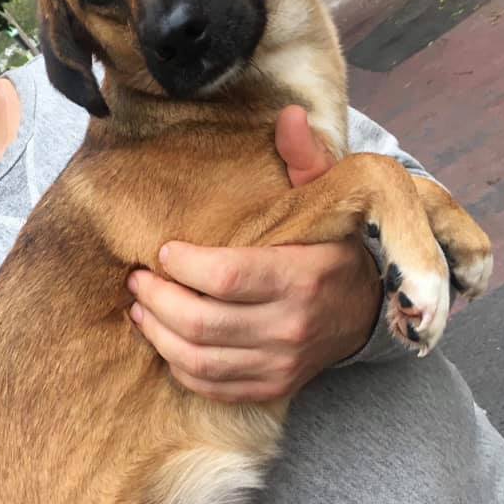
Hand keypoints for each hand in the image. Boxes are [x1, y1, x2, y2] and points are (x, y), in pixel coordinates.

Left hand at [127, 106, 381, 401]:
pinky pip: (212, 387)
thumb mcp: (330, 200)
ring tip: (140, 308)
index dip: (183, 265)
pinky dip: (180, 368)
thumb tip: (288, 115)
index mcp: (302, 277)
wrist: (366, 311)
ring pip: (200, 360)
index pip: (226, 277)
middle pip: (202, 324)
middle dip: (158, 300)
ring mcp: (282, 365)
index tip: (163, 250)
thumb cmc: (334, 249)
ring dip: (159, 335)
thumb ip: (306, 160)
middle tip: (138, 279)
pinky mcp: (272, 388)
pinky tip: (165, 340)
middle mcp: (292, 328)